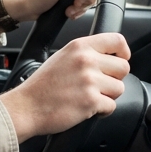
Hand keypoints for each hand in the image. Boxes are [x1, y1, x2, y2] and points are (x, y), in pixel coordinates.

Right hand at [0, 33, 131, 141]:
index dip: (123, 52)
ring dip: (108, 96)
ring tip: (89, 97)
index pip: (117, 40)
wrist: (26, 107)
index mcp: (79, 46)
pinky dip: (102, 111)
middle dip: (114, 79)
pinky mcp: (91, 101)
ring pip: (119, 88)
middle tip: (99, 85)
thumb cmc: (41, 86)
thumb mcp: (61, 57)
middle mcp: (86, 60)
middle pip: (123, 67)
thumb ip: (84, 53)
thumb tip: (108, 56)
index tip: (120, 60)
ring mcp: (89, 81)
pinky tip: (87, 108)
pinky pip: (111, 106)